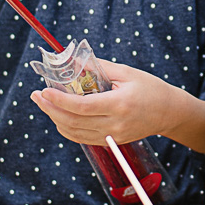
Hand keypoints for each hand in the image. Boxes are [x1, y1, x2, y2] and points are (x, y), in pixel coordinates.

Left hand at [29, 59, 177, 145]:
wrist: (169, 112)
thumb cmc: (150, 88)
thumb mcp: (127, 73)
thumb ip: (99, 68)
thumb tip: (74, 62)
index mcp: (119, 105)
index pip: (81, 106)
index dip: (59, 100)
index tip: (44, 90)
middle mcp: (114, 124)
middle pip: (72, 122)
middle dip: (50, 109)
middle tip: (36, 96)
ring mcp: (112, 136)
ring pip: (74, 132)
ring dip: (55, 118)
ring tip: (44, 103)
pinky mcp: (111, 141)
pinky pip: (82, 138)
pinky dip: (67, 128)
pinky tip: (59, 116)